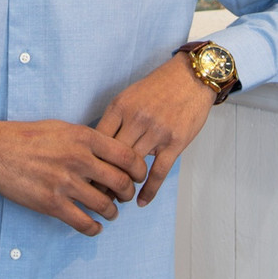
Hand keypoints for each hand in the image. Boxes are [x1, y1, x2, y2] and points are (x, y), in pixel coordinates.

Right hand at [0, 118, 148, 236]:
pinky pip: (83, 223)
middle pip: (121, 183)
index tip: (138, 176)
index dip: (139, 170)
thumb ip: (89, 140)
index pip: (127, 156)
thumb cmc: (28, 136)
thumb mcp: (63, 127)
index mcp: (84, 137)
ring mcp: (65, 183)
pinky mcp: (51, 203)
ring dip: (112, 212)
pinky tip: (95, 227)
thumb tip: (112, 153)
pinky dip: (94, 228)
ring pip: (105, 205)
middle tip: (125, 196)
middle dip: (128, 193)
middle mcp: (78, 159)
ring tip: (110, 212)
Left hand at [95, 54, 216, 205]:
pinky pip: (158, 172)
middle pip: (112, 157)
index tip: (84, 175)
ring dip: (124, 186)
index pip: (97, 140)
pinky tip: (141, 201)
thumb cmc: (159, 86)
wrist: (192, 77)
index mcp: (120, 106)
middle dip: (103, 178)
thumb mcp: (129, 95)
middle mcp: (136, 119)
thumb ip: (115, 118)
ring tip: (117, 198)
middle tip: (96, 194)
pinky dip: (149, 190)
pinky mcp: (175, 142)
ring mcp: (156, 131)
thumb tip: (98, 145)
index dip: (90, 161)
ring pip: (133, 167)